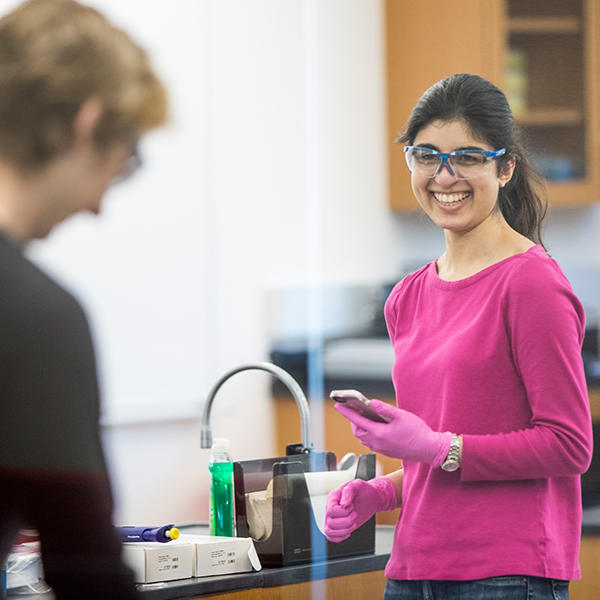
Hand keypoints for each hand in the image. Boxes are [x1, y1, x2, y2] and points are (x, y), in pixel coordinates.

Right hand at [324, 476, 396, 542]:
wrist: (370, 498)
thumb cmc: (363, 490)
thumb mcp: (357, 485)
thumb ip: (349, 491)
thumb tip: (343, 504)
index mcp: (333, 497)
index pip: (330, 510)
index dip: (343, 512)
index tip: (352, 506)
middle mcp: (331, 507)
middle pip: (330, 523)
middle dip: (347, 521)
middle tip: (355, 514)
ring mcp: (333, 517)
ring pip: (329, 532)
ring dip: (345, 530)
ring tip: (354, 522)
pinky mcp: (338, 526)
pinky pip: (331, 537)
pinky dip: (340, 537)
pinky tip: (349, 530)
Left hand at [335, 400, 451, 465]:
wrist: (429, 449)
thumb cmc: (417, 432)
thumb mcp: (401, 415)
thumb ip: (384, 409)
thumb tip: (371, 403)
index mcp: (379, 433)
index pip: (357, 421)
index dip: (346, 412)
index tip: (337, 405)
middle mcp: (377, 443)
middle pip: (358, 431)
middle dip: (353, 420)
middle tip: (353, 410)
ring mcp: (381, 449)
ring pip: (363, 438)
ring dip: (360, 428)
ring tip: (363, 417)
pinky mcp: (386, 452)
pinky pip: (370, 443)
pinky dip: (368, 434)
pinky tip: (374, 428)